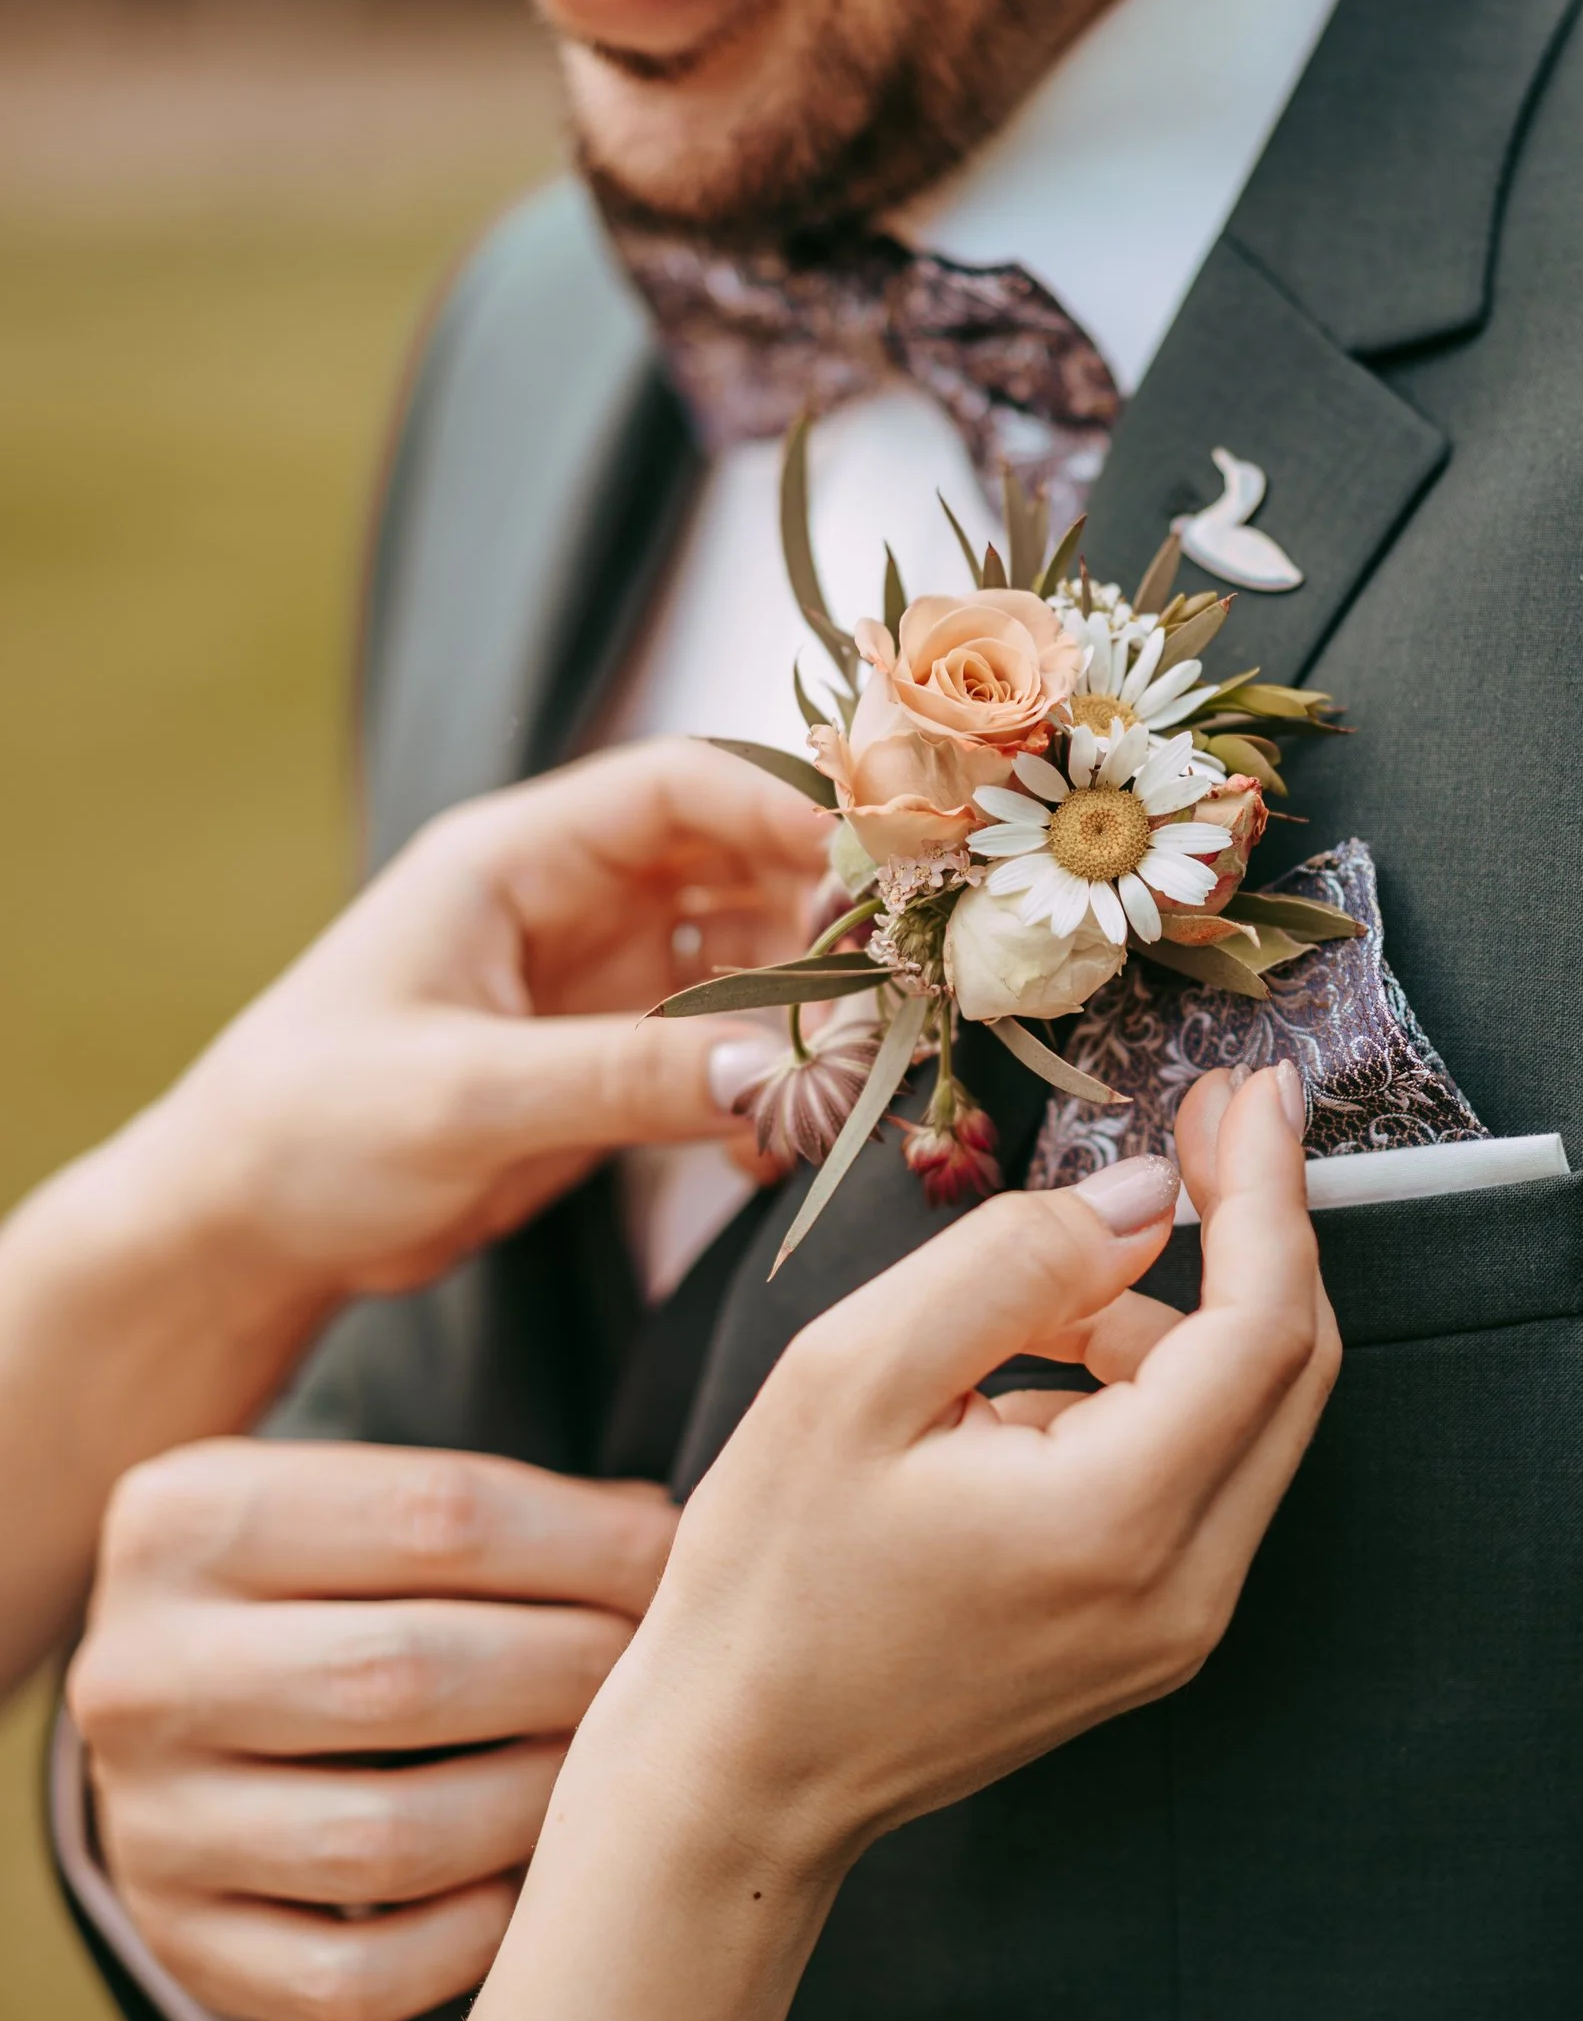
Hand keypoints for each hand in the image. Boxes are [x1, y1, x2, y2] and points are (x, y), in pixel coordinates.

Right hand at [68, 1445, 673, 2020]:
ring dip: (533, 1810)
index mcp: (185, 1517)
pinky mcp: (180, 1941)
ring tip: (613, 1777)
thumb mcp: (360, 1498)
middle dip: (573, 1671)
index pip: (436, 1516)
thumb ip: (498, 1509)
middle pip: (407, 1675)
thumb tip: (667, 1538)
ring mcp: (146, 1823)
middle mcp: (137, 1673)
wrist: (171, 1693)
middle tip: (664, 1675)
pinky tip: (528, 1894)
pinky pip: (349, 1977)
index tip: (682, 1562)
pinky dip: (463, 1945)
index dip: (590, 1546)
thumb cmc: (321, 1576)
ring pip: (384, 1841)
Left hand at [130, 738, 829, 1317]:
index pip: (678, 789)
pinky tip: (793, 1128)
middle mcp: (564, 905)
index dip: (784, 808)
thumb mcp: (462, 1098)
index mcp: (514, 861)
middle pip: (732, 863)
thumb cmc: (310, 1130)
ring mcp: (589, 984)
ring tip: (865, 1053)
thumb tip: (767, 1074)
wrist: (240, 1231)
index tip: (877, 859)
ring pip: (739, 955)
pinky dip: (766, 1076)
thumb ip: (614, 1079)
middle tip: (903, 967)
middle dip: (822, 905)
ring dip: (806, 996)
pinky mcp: (602, 1063)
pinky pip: (716, 1046)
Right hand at [588, 1065, 1339, 1881]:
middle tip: (1201, 1121)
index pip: (1265, 1324)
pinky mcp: (1149, 1637)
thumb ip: (1012, 1263)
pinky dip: (1148, 1392)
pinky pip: (1197, 1478)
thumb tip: (1147, 1198)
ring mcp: (1177, 1626)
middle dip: (1258, 1230)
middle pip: (1292, 1369)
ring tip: (1033, 1290)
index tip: (1252, 1088)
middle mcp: (1185, 1589)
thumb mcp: (852, 1374)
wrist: (738, 1777)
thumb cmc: (767, 1583)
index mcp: (1120, 1522)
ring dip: (1180, 1315)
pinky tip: (1031, 1373)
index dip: (1269, 1189)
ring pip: (1247, 1420)